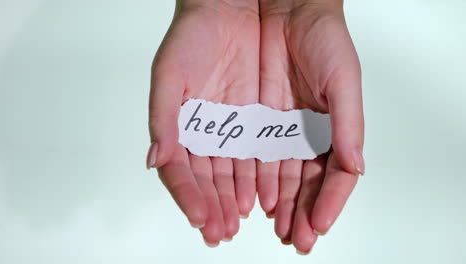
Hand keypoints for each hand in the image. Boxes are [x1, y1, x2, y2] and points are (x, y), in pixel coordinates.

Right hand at [146, 0, 259, 245]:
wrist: (230, 9)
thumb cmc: (192, 35)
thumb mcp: (170, 73)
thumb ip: (162, 117)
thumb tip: (154, 159)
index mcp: (179, 126)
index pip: (179, 170)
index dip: (188, 196)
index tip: (200, 217)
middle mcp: (204, 133)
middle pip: (207, 180)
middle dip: (214, 208)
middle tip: (221, 232)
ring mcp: (230, 129)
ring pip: (232, 174)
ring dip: (235, 200)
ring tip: (241, 222)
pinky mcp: (256, 122)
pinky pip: (258, 156)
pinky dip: (258, 179)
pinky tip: (262, 198)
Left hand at [258, 0, 364, 252]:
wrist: (283, 8)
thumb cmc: (322, 37)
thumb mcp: (342, 79)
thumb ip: (349, 124)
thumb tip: (356, 167)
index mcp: (332, 129)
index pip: (332, 176)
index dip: (327, 203)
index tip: (317, 227)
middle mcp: (304, 134)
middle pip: (303, 184)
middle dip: (299, 214)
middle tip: (295, 239)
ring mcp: (277, 130)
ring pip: (277, 178)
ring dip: (276, 206)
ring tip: (276, 229)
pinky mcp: (251, 121)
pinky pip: (251, 158)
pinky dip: (252, 182)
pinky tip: (252, 201)